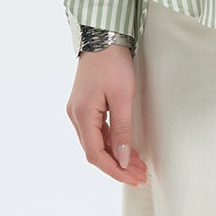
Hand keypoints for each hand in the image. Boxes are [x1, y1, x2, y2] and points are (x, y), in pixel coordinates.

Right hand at [66, 45, 148, 186]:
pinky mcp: (85, 106)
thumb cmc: (112, 63)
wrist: (103, 37)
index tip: (133, 178)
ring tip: (138, 165)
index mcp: (82, 114)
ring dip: (116, 155)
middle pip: (94, 151)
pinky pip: (97, 131)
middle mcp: (75, 115)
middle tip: (140, 176)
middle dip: (118, 166)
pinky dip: (112, 142)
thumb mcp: (122, 97)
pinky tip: (127, 148)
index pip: (95, 154)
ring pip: (96, 143)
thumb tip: (123, 158)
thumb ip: (122, 130)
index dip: (115, 170)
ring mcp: (78, 111)